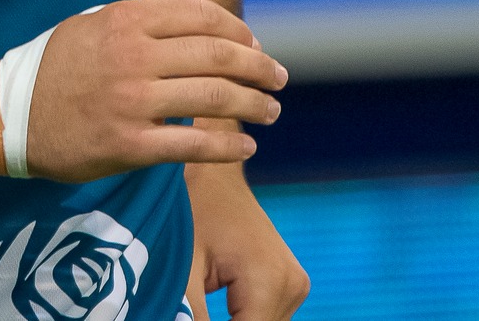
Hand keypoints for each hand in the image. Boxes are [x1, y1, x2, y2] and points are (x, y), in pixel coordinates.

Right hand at [25, 0, 285, 182]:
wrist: (10, 113)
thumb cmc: (60, 63)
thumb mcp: (101, 21)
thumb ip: (157, 5)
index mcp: (128, 21)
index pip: (202, 17)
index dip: (239, 31)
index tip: (256, 46)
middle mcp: (133, 57)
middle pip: (216, 56)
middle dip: (258, 68)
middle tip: (279, 79)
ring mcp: (131, 102)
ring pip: (212, 98)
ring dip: (252, 106)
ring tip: (270, 112)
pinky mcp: (127, 145)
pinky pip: (190, 145)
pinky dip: (226, 147)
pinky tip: (245, 149)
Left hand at [186, 156, 309, 319]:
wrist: (212, 172)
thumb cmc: (192, 209)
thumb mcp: (182, 267)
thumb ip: (189, 314)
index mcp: (270, 279)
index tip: (186, 319)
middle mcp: (292, 284)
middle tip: (189, 312)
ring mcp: (296, 284)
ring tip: (198, 307)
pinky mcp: (290, 284)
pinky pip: (266, 317)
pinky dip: (243, 319)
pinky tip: (216, 307)